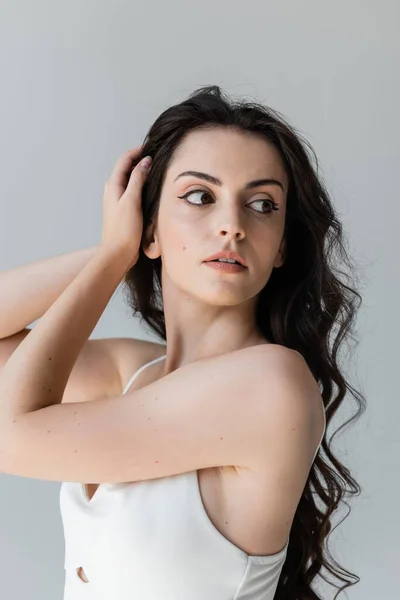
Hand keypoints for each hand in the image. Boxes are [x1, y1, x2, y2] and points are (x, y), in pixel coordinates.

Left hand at [100, 146, 151, 267]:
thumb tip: (144, 162)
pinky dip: (142, 185)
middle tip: (156, 156)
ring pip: (130, 180)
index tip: (151, 146)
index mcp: (113, 185)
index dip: (137, 151)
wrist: (118, 253)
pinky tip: (152, 190)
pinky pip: (133, 191)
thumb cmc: (123, 229)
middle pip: (127, 168)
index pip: (124, 160)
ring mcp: (118, 201)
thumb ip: (138, 180)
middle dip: (140, 160)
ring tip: (156, 169)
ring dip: (141, 173)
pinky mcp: (124, 210)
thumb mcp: (132, 201)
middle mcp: (114, 191)